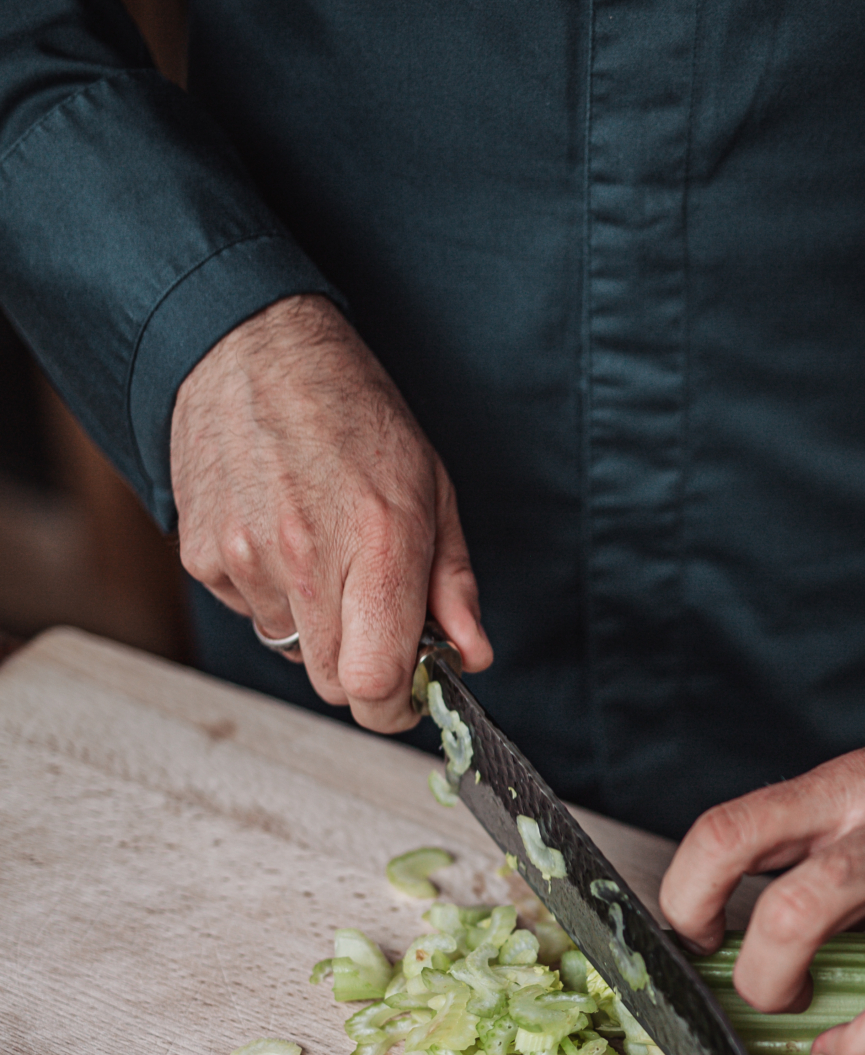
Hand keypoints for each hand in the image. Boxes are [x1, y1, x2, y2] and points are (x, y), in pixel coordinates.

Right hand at [170, 294, 491, 730]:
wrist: (249, 346)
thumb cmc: (351, 412)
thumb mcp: (431, 487)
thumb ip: (453, 583)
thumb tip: (472, 656)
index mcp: (377, 545)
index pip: (375, 684)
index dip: (396, 707)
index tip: (410, 694)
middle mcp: (304, 560)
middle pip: (332, 684)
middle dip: (362, 670)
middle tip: (377, 620)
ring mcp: (245, 560)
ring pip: (290, 651)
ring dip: (316, 626)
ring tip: (324, 553)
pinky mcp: (202, 556)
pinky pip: (249, 613)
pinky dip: (271, 595)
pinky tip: (281, 535)